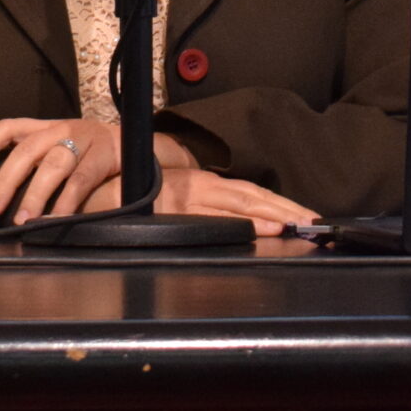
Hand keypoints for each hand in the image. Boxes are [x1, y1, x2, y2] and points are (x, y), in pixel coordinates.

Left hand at [0, 118, 197, 224]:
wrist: (131, 141)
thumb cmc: (82, 151)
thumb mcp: (55, 147)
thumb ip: (30, 162)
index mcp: (42, 126)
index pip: (8, 127)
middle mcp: (59, 129)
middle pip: (27, 150)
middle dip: (6, 179)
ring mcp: (83, 140)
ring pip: (54, 164)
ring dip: (36, 194)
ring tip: (23, 220)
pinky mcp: (103, 156)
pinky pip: (81, 181)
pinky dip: (67, 202)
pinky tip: (55, 220)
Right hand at [80, 166, 319, 235]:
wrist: (95, 194)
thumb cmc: (134, 199)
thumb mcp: (173, 202)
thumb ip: (202, 211)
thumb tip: (240, 226)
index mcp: (201, 183)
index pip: (248, 192)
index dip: (278, 202)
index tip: (305, 214)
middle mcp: (198, 186)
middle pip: (252, 195)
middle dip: (286, 207)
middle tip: (315, 220)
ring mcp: (187, 198)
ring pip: (240, 204)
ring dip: (272, 212)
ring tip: (299, 222)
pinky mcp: (175, 211)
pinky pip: (216, 218)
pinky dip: (244, 221)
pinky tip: (265, 227)